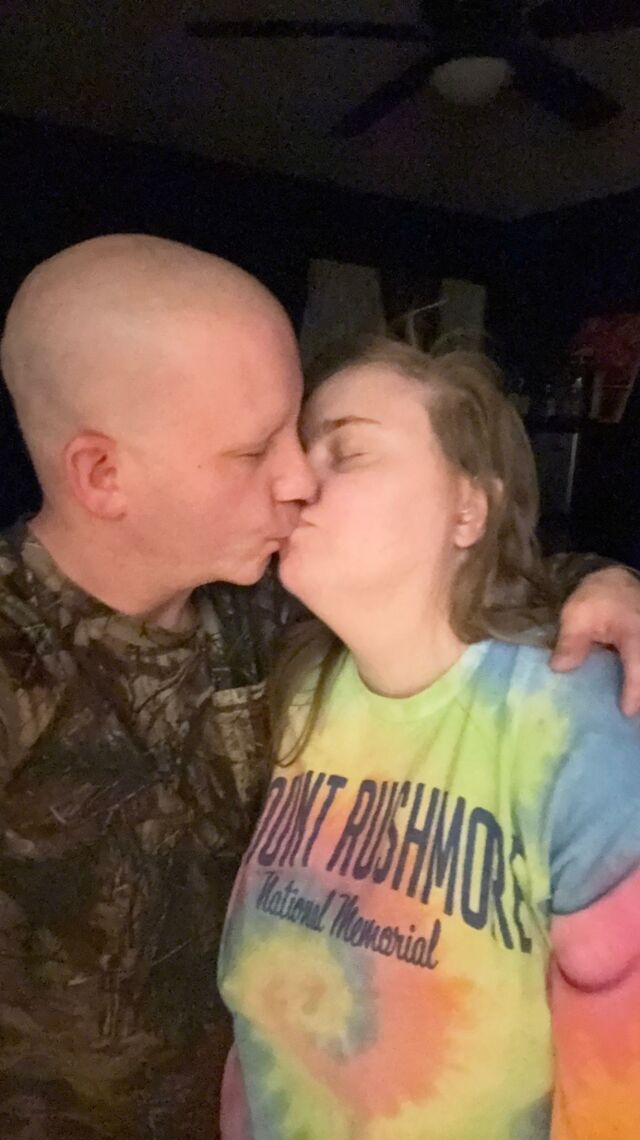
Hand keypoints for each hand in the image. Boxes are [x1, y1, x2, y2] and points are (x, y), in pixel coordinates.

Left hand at [551, 566, 639, 715]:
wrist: (617, 584)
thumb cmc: (598, 599)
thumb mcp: (578, 615)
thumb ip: (571, 642)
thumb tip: (560, 668)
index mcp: (636, 635)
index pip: (638, 666)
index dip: (634, 690)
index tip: (627, 711)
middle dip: (638, 697)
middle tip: (627, 726)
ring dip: (636, 691)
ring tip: (627, 722)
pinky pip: (637, 671)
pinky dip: (633, 686)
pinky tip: (625, 706)